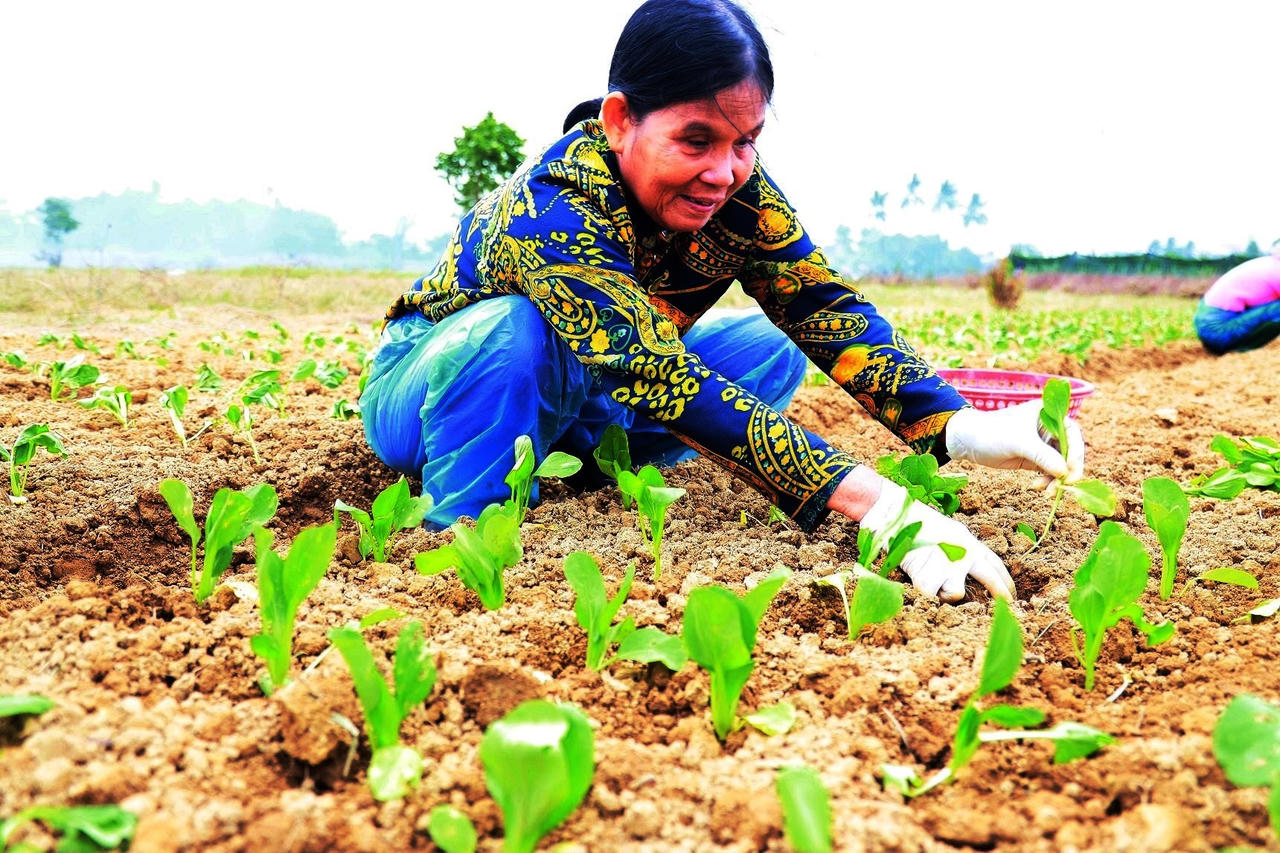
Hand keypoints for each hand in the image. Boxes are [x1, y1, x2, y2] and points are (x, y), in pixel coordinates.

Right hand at [859, 479, 1014, 601]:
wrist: (896, 514)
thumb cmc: (917, 521)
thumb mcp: (948, 531)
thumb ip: (961, 548)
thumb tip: (970, 566)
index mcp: (969, 542)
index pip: (995, 565)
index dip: (1005, 582)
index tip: (1011, 595)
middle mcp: (964, 554)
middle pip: (991, 581)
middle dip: (1001, 596)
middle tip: (1006, 609)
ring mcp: (947, 566)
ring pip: (957, 594)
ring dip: (947, 594)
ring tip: (936, 586)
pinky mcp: (928, 576)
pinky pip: (931, 596)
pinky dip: (925, 593)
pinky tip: (919, 582)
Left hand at [944, 403, 1084, 483]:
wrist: (968, 441)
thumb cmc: (992, 433)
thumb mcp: (1019, 442)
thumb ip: (1043, 455)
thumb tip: (1064, 472)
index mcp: (1048, 414)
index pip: (1072, 432)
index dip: (1076, 452)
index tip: (1070, 469)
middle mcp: (1049, 429)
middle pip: (1069, 451)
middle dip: (1067, 470)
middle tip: (1064, 486)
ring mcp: (1042, 445)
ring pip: (1060, 464)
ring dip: (1056, 479)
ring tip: (1046, 492)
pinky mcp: (1034, 459)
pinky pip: (1049, 472)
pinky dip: (1047, 481)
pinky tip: (1037, 487)